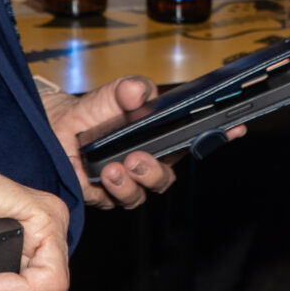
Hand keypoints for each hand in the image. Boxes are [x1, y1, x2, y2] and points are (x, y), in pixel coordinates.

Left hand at [40, 76, 241, 208]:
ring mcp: (128, 181)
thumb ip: (126, 90)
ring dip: (131, 182)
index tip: (235, 127)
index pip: (195, 139)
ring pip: (143, 193)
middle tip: (139, 158)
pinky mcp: (106, 195)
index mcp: (159, 137)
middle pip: (167, 176)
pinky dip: (112, 188)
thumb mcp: (109, 94)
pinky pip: (116, 200)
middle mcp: (148, 162)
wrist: (54, 129)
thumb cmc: (89, 112)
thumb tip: (137, 90)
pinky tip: (102, 174)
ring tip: (114, 167)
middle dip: (156, 171)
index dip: (220, 135)